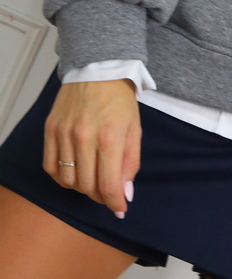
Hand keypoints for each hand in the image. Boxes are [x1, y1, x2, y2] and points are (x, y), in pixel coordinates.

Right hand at [43, 79, 141, 216]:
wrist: (98, 69)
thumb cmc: (120, 101)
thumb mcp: (134, 130)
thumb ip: (130, 163)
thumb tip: (124, 194)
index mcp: (110, 138)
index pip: (109, 185)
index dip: (115, 203)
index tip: (120, 209)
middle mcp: (84, 138)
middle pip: (87, 187)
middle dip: (100, 196)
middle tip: (108, 193)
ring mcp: (64, 134)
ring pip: (67, 181)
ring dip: (81, 188)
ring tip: (92, 181)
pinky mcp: (50, 130)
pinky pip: (50, 167)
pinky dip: (61, 177)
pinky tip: (73, 173)